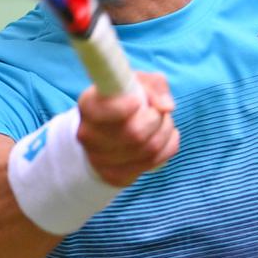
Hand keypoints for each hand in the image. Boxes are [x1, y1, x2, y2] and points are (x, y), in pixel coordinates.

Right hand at [76, 72, 178, 186]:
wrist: (109, 130)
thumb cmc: (125, 98)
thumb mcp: (137, 81)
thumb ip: (154, 85)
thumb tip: (166, 107)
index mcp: (88, 106)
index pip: (104, 111)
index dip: (126, 106)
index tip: (138, 100)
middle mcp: (89, 135)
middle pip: (134, 133)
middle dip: (156, 118)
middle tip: (157, 111)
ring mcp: (100, 160)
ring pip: (149, 149)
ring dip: (165, 131)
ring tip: (163, 121)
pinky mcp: (116, 176)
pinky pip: (155, 162)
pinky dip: (168, 146)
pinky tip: (165, 136)